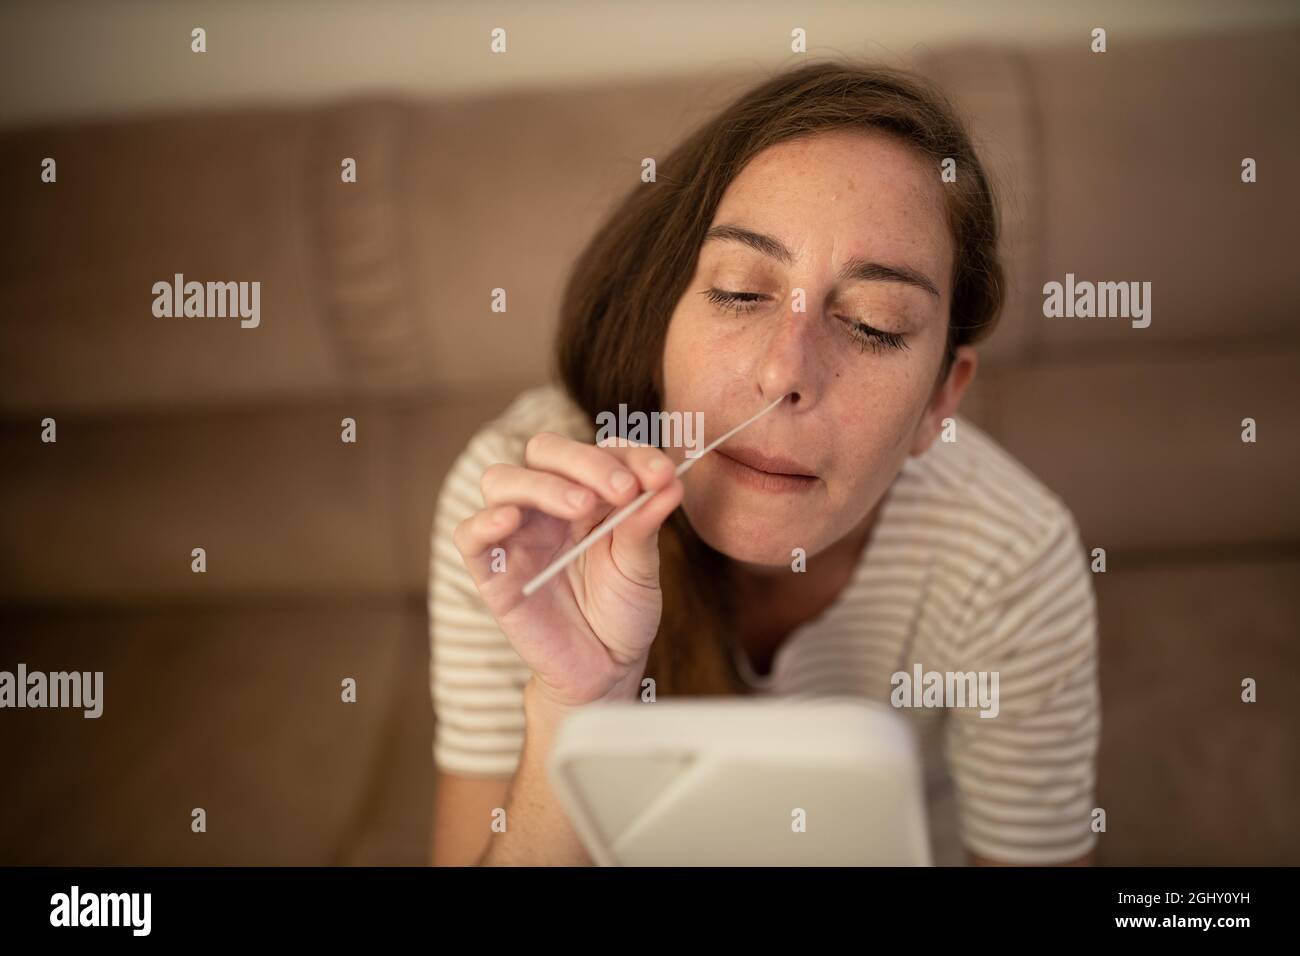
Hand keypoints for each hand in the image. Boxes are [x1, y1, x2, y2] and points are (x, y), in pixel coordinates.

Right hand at [452, 432, 682, 707]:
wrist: (605, 670)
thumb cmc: (622, 613)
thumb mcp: (640, 567)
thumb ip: (645, 523)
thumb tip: (670, 481)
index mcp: (588, 494)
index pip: (598, 451)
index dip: (629, 455)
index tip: (662, 474)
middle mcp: (547, 505)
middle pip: (544, 452)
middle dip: (585, 462)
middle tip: (622, 490)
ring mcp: (516, 534)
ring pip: (501, 480)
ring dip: (541, 485)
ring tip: (581, 507)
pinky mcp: (491, 570)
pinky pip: (470, 535)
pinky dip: (485, 521)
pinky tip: (511, 520)